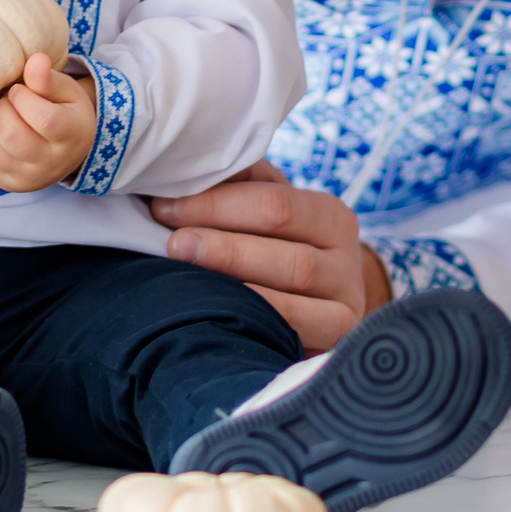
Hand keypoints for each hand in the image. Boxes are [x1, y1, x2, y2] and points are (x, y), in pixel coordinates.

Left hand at [0, 54, 96, 192]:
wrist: (68, 150)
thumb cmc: (65, 111)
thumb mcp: (65, 91)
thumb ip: (48, 78)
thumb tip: (36, 59)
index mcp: (71, 135)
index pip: (44, 119)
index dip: (23, 98)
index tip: (18, 89)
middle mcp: (51, 163)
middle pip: (12, 136)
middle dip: (2, 110)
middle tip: (6, 101)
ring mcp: (29, 178)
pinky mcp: (9, 184)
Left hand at [151, 161, 392, 352]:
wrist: (314, 313)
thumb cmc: (275, 254)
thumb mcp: (264, 214)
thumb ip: (237, 187)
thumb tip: (188, 170)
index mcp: (330, 218)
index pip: (276, 203)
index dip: (217, 203)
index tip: (164, 206)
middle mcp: (346, 262)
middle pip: (285, 250)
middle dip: (223, 244)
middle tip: (174, 242)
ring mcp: (345, 306)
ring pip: (291, 290)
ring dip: (233, 279)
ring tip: (185, 273)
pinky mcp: (335, 341)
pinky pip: (293, 328)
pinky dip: (254, 316)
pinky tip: (214, 310)